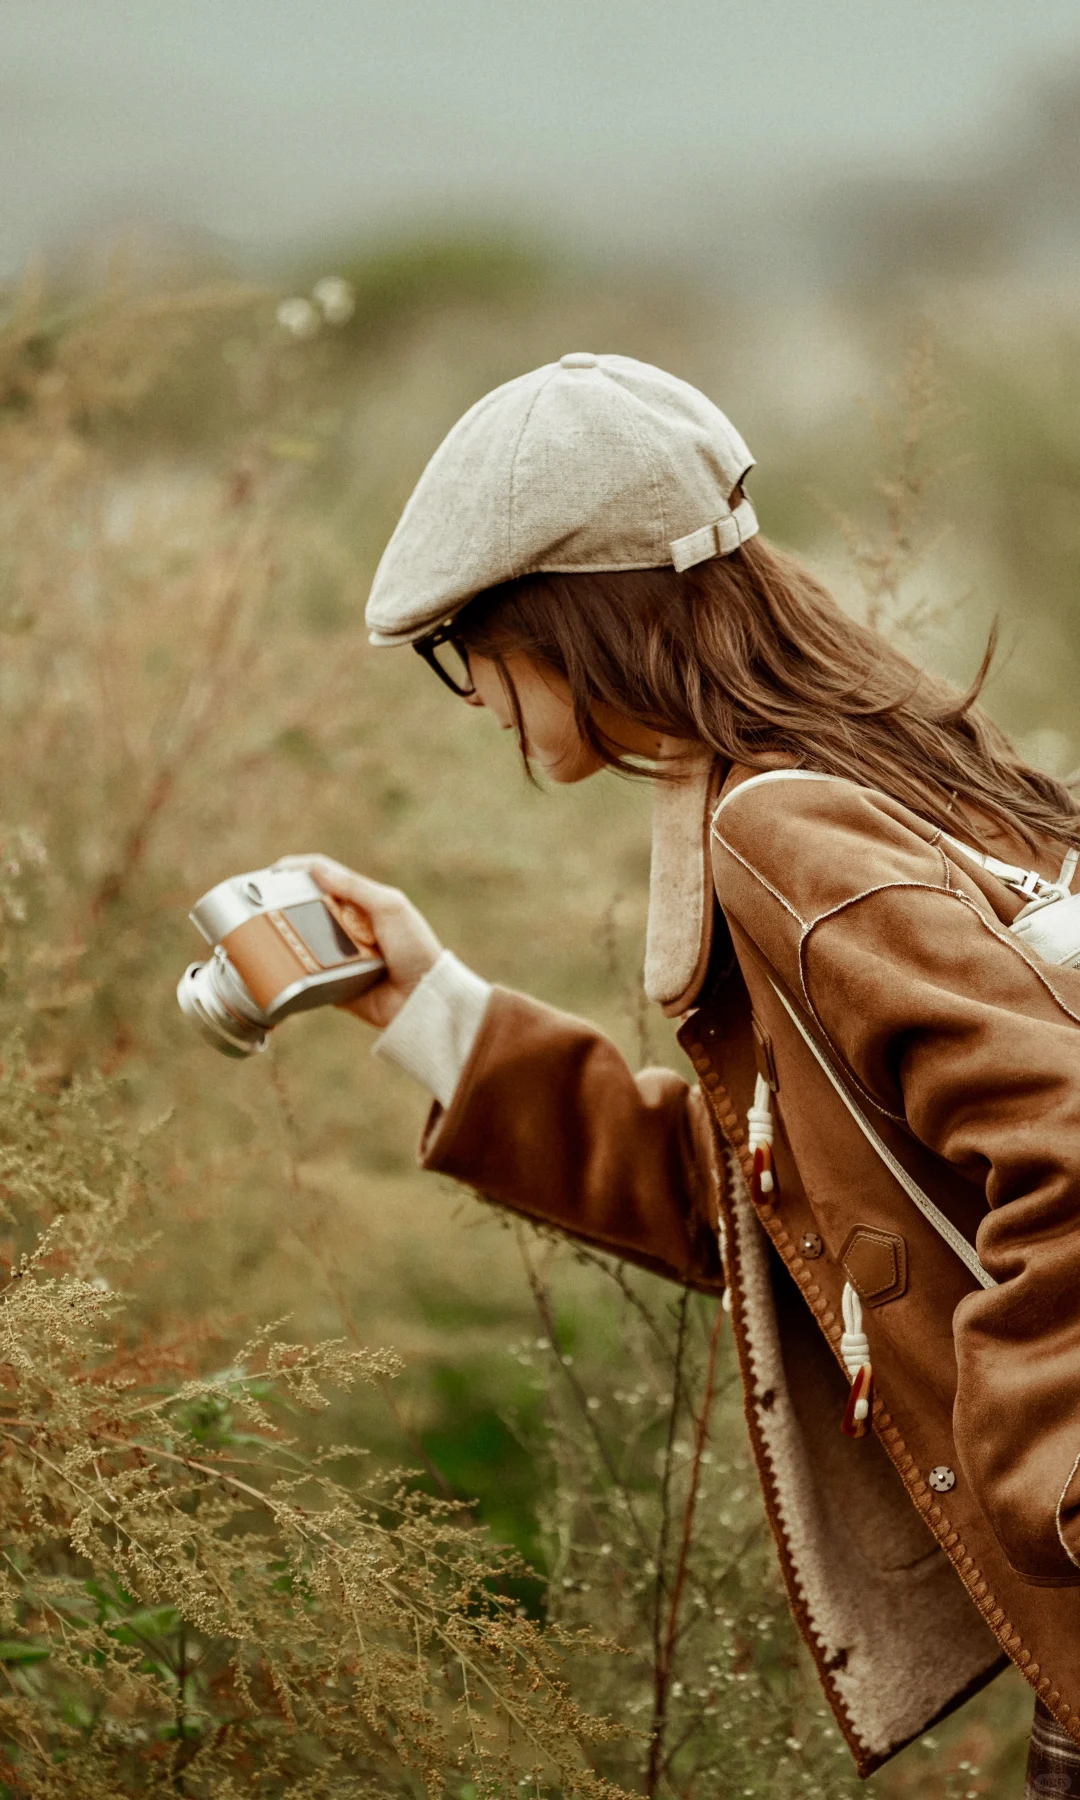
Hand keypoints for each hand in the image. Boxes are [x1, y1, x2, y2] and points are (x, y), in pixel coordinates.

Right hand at [272, 855, 441, 1029]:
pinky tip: (271, 965)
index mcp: (360, 902)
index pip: (322, 878)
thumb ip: (355, 887)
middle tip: (255, 908)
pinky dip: (291, 971)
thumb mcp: (390, 908)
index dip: (295, 871)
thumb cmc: (415, 948)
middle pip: (304, 909)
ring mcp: (337, 955)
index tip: (270, 874)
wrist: (423, 999)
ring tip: (258, 936)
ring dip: (283, 938)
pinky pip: (305, 976)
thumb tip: (315, 868)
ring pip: (300, 942)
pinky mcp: (331, 984)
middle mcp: (345, 926)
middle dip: (281, 906)